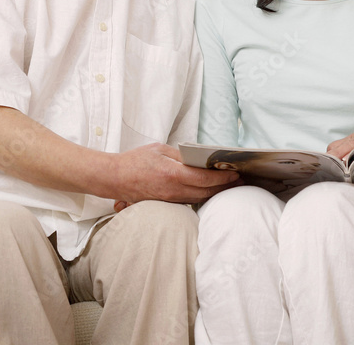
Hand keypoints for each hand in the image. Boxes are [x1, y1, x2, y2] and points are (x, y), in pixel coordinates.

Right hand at [110, 143, 237, 211]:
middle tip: (239, 181)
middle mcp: (173, 190)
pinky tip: (209, 192)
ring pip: (199, 199)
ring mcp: (169, 200)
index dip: (223, 177)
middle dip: (224, 187)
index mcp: (173, 174)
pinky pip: (189, 202)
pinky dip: (202, 197)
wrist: (114, 178)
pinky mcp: (166, 204)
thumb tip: (200, 158)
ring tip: (229, 186)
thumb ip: (181, 155)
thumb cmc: (135, 161)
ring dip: (215, 193)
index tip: (235, 173)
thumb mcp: (160, 150)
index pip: (205, 179)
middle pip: (206, 192)